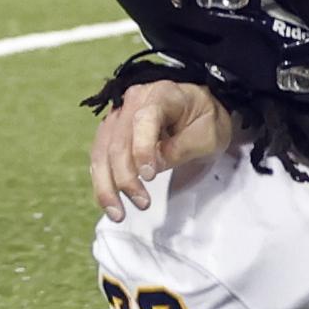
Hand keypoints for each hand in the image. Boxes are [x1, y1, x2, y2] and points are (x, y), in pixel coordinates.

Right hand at [90, 79, 227, 219]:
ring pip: (102, 151)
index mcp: (162, 95)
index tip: (149, 176)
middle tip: (142, 203)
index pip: (144, 120)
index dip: (143, 149)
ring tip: (118, 212)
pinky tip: (108, 201)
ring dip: (106, 185)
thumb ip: (181, 149)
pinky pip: (99, 157)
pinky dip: (102, 181)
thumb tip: (150, 169)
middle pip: (118, 141)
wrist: (200, 108)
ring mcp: (119, 116)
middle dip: (125, 177)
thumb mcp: (208, 135)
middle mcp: (133, 102)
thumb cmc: (206, 119)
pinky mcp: (112, 132)